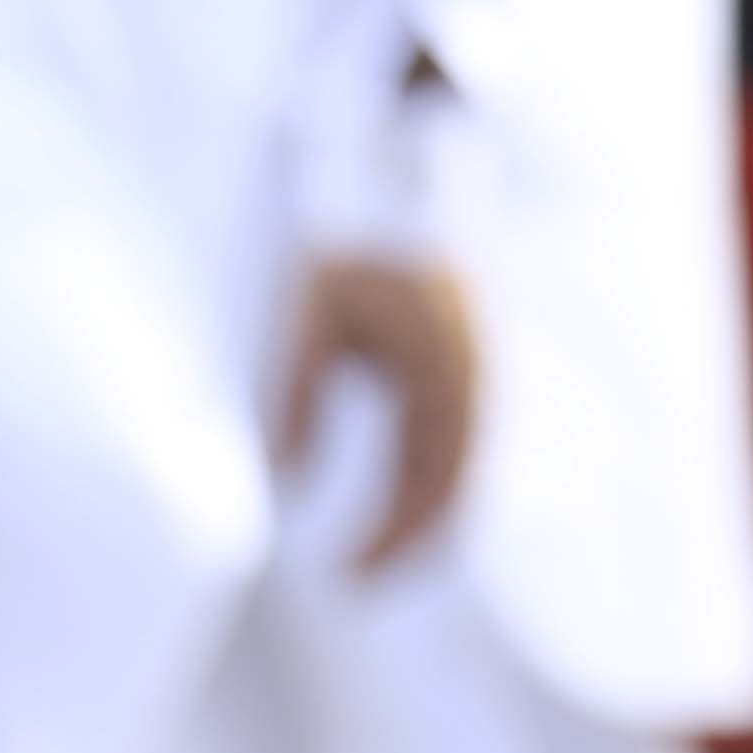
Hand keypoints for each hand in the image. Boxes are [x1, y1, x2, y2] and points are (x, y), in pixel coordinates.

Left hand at [278, 251, 479, 570]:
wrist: (397, 167)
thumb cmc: (352, 234)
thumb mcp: (311, 308)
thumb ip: (296, 389)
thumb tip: (282, 477)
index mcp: (445, 364)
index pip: (434, 475)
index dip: (397, 535)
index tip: (348, 577)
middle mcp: (470, 370)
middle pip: (453, 476)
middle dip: (411, 538)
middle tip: (359, 585)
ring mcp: (468, 360)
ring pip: (455, 458)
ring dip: (419, 512)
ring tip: (374, 557)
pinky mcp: (453, 353)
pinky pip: (447, 431)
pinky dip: (422, 476)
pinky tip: (390, 497)